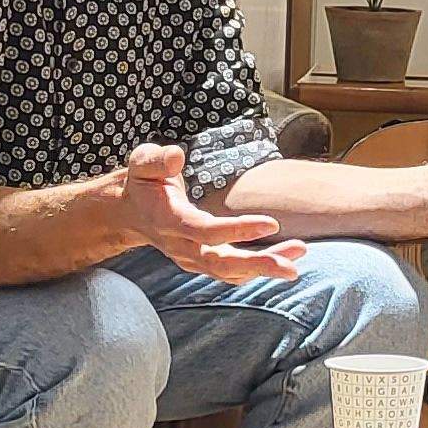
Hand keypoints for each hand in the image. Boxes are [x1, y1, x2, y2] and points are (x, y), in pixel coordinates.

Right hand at [110, 143, 308, 283]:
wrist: (129, 213)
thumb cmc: (142, 183)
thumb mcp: (141, 163)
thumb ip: (157, 160)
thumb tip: (177, 155)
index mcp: (169, 221)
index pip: (205, 231)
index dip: (238, 230)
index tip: (272, 223)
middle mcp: (181, 246)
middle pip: (221, 263)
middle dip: (258, 265)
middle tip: (291, 267)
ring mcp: (192, 258)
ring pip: (231, 272)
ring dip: (265, 267)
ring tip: (298, 257)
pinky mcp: (203, 261)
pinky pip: (233, 271)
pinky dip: (260, 267)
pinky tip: (288, 256)